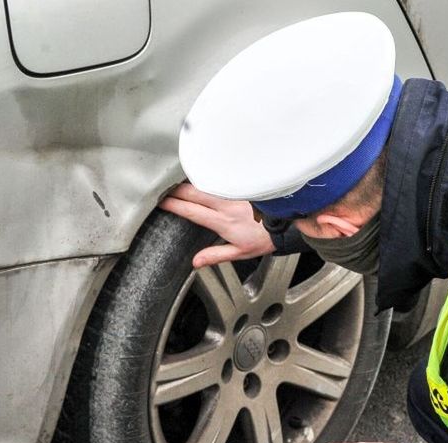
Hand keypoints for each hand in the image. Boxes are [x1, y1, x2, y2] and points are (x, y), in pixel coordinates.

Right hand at [159, 183, 275, 267]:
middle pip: (194, 192)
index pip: (192, 211)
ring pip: (205, 183)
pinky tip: (197, 176)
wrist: (286, 224)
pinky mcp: (240, 185)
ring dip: (188, 182)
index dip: (174, 205)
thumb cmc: (264, 239)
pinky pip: (218, 179)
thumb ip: (215, 255)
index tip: (161, 202)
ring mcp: (233, 193)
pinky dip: (205, 178)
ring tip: (174, 182)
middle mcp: (227, 205)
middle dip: (175, 189)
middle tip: (161, 189)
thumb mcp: (240, 253)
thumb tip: (196, 262)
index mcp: (224, 222)